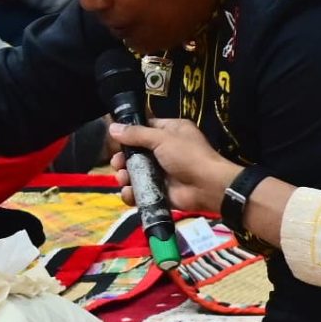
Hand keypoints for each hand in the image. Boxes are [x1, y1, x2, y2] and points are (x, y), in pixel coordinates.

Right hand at [105, 117, 239, 214]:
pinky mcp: (160, 191)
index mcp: (170, 132)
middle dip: (123, 159)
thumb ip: (136, 134)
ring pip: (135, 173)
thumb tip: (112, 128)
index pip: (145, 129)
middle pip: (136, 153)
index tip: (114, 140)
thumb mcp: (162, 139)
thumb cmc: (188, 156)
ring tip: (124, 178)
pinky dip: (132, 193)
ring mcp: (162, 173)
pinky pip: (140, 191)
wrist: (208, 187)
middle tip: (118, 163)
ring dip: (125, 176)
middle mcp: (165, 151)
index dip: (129, 134)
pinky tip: (130, 192)